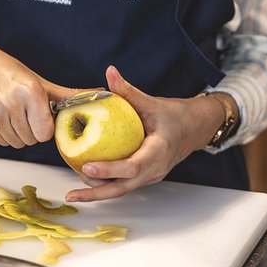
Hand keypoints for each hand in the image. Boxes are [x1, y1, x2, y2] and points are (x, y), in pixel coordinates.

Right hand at [0, 26, 81, 147]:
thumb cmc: (10, 72)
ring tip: (14, 114)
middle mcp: (12, 103)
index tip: (41, 116)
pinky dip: (5, 134)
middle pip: (32, 140)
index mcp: (30, 92)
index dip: (46, 127)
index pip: (46, 133)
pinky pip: (3, 142)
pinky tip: (3, 117)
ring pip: (17, 143)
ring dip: (19, 134)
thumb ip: (69, 95)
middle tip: (27, 114)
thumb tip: (100, 95)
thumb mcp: (41, 82)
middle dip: (33, 130)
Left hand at [64, 65, 226, 201]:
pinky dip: (105, 185)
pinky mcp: (144, 178)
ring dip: (97, 192)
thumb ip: (128, 91)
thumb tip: (110, 71)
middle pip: (123, 188)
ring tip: (73, 191)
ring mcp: (150, 177)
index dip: (110, 169)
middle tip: (72, 194)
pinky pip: (124, 185)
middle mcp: (155, 170)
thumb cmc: (174, 116)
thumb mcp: (152, 102)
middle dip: (96, 194)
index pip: (133, 166)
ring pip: (122, 190)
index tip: (87, 167)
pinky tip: (86, 180)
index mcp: (158, 151)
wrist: (194, 129)